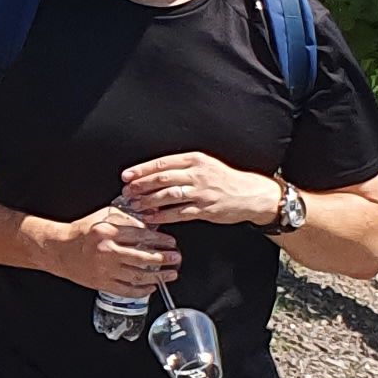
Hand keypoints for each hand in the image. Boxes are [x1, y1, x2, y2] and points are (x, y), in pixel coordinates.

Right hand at [38, 204, 182, 297]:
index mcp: (108, 231)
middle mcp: (107, 251)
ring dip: (158, 276)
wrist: (60, 249)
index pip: (141, 235)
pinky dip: (142, 290)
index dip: (160, 239)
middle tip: (176, 258)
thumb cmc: (82, 232)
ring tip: (171, 274)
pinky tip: (151, 287)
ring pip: (138, 276)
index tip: (171, 242)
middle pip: (143, 258)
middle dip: (164, 259)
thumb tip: (151, 223)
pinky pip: (127, 290)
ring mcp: (104, 269)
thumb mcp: (103, 216)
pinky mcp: (102, 283)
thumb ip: (126, 219)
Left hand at [120, 152, 279, 227]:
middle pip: (162, 179)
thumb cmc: (224, 179)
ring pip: (168, 196)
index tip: (126, 176)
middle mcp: (197, 174)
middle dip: (140, 186)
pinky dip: (162, 215)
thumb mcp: (205, 164)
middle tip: (126, 192)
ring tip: (135, 205)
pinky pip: (178, 213)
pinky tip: (151, 217)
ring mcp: (201, 192)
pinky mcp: (205, 209)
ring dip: (148, 201)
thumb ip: (182, 166)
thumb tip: (153, 172)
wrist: (251, 194)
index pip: (162, 163)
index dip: (141, 170)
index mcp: (195, 160)